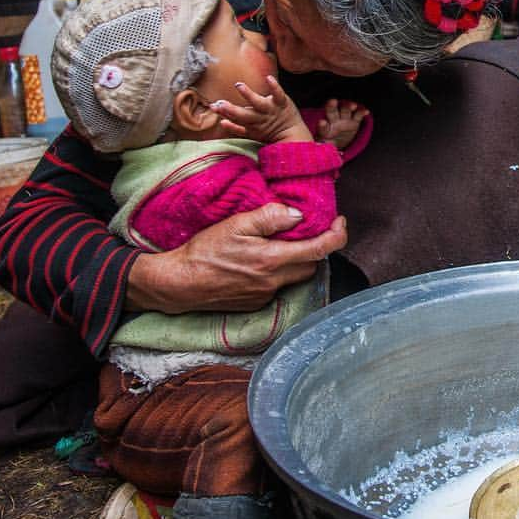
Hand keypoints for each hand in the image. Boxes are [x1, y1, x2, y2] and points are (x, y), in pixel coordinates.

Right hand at [126, 205, 347, 312]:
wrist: (178, 283)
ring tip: (282, 245)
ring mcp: (265, 295)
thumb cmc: (205, 251)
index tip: (340, 222)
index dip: (338, 235)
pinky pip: (278, 287)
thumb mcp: (236, 224)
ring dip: (297, 262)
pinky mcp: (255, 304)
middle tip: (306, 232)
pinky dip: (278, 274)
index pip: (321, 249)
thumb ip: (270, 217)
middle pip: (312, 265)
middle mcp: (274, 281)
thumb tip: (298, 214)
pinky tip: (261, 262)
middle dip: (316, 249)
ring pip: (296, 278)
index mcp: (273, 260)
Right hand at [211, 75, 311, 144]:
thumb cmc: (268, 131)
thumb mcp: (251, 133)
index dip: (224, 113)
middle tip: (220, 103)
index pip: (235, 118)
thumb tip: (221, 121)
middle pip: (244, 115)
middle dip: (231, 110)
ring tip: (239, 86)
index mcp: (251, 125)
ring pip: (258, 103)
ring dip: (248, 95)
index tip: (213, 106)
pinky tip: (268, 78)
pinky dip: (274, 87)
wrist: (292, 133)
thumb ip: (235, 127)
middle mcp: (260, 118)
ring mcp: (271, 109)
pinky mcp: (282, 103)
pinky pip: (278, 94)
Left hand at [316, 99, 368, 149]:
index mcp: (324, 130)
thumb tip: (321, 155)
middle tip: (333, 101)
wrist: (339, 143)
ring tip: (353, 106)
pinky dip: (361, 112)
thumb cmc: (329, 145)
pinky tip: (366, 111)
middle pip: (331, 112)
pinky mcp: (354, 121)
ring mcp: (344, 120)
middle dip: (332, 106)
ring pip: (345, 111)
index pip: (322, 127)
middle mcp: (333, 121)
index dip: (322, 125)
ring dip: (348, 107)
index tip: (322, 122)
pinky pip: (358, 115)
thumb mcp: (324, 148)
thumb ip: (322, 149)